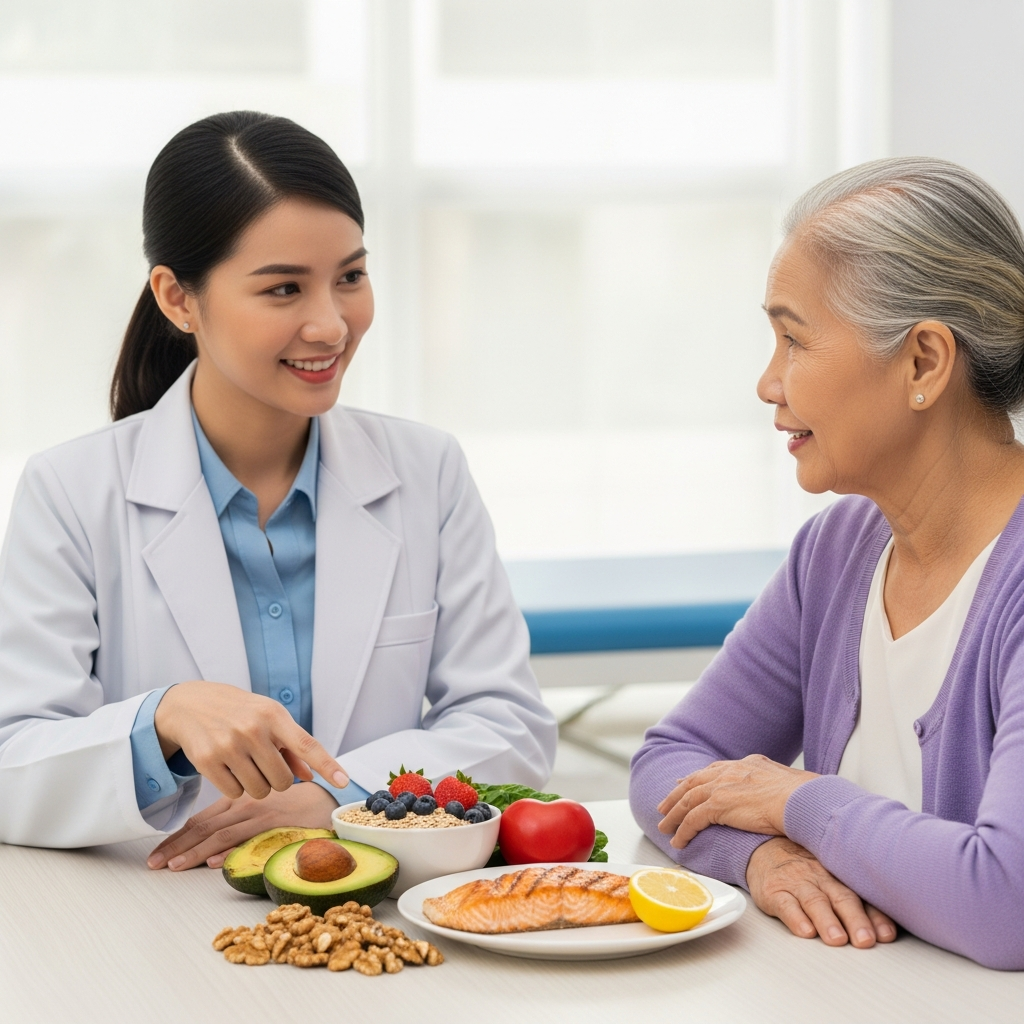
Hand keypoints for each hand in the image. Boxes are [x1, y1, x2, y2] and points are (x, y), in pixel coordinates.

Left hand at [147, 782, 337, 870]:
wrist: (330, 801)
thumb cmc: (295, 809)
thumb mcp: (262, 812)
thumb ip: (240, 824)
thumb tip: (213, 854)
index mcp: (239, 803)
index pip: (201, 821)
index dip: (177, 839)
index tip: (158, 856)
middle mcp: (245, 806)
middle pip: (203, 827)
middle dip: (176, 847)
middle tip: (153, 865)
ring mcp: (261, 815)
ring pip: (221, 833)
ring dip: (194, 851)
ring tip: (173, 867)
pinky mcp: (278, 824)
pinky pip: (250, 838)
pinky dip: (231, 850)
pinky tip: (215, 862)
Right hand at [154, 681, 347, 798]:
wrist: (189, 704)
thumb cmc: (238, 711)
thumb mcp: (266, 717)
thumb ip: (290, 746)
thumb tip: (309, 775)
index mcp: (273, 715)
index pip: (307, 744)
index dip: (327, 765)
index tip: (344, 782)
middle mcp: (253, 729)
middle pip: (282, 781)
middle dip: (276, 780)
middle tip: (264, 765)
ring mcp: (228, 745)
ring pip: (258, 791)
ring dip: (256, 785)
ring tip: (245, 764)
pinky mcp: (207, 761)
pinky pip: (234, 793)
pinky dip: (234, 787)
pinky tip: (227, 767)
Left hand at [657, 754, 817, 848]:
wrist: (803, 800)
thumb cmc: (805, 798)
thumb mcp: (788, 782)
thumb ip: (775, 785)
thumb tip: (783, 794)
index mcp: (747, 764)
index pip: (714, 769)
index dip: (697, 778)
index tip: (685, 783)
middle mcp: (731, 771)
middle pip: (694, 782)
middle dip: (676, 794)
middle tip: (664, 805)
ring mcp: (723, 786)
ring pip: (688, 800)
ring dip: (674, 814)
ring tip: (664, 826)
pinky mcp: (719, 805)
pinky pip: (693, 820)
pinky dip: (683, 831)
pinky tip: (678, 841)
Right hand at [746, 837, 896, 947]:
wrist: (765, 848)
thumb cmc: (807, 869)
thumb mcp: (833, 875)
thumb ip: (859, 899)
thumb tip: (890, 931)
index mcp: (840, 876)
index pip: (862, 896)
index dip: (876, 915)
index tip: (886, 934)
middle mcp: (822, 878)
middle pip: (842, 898)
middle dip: (855, 919)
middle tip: (865, 940)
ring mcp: (797, 884)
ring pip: (814, 901)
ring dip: (827, 920)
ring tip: (836, 939)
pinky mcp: (774, 891)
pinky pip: (785, 903)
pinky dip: (795, 918)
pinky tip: (805, 930)